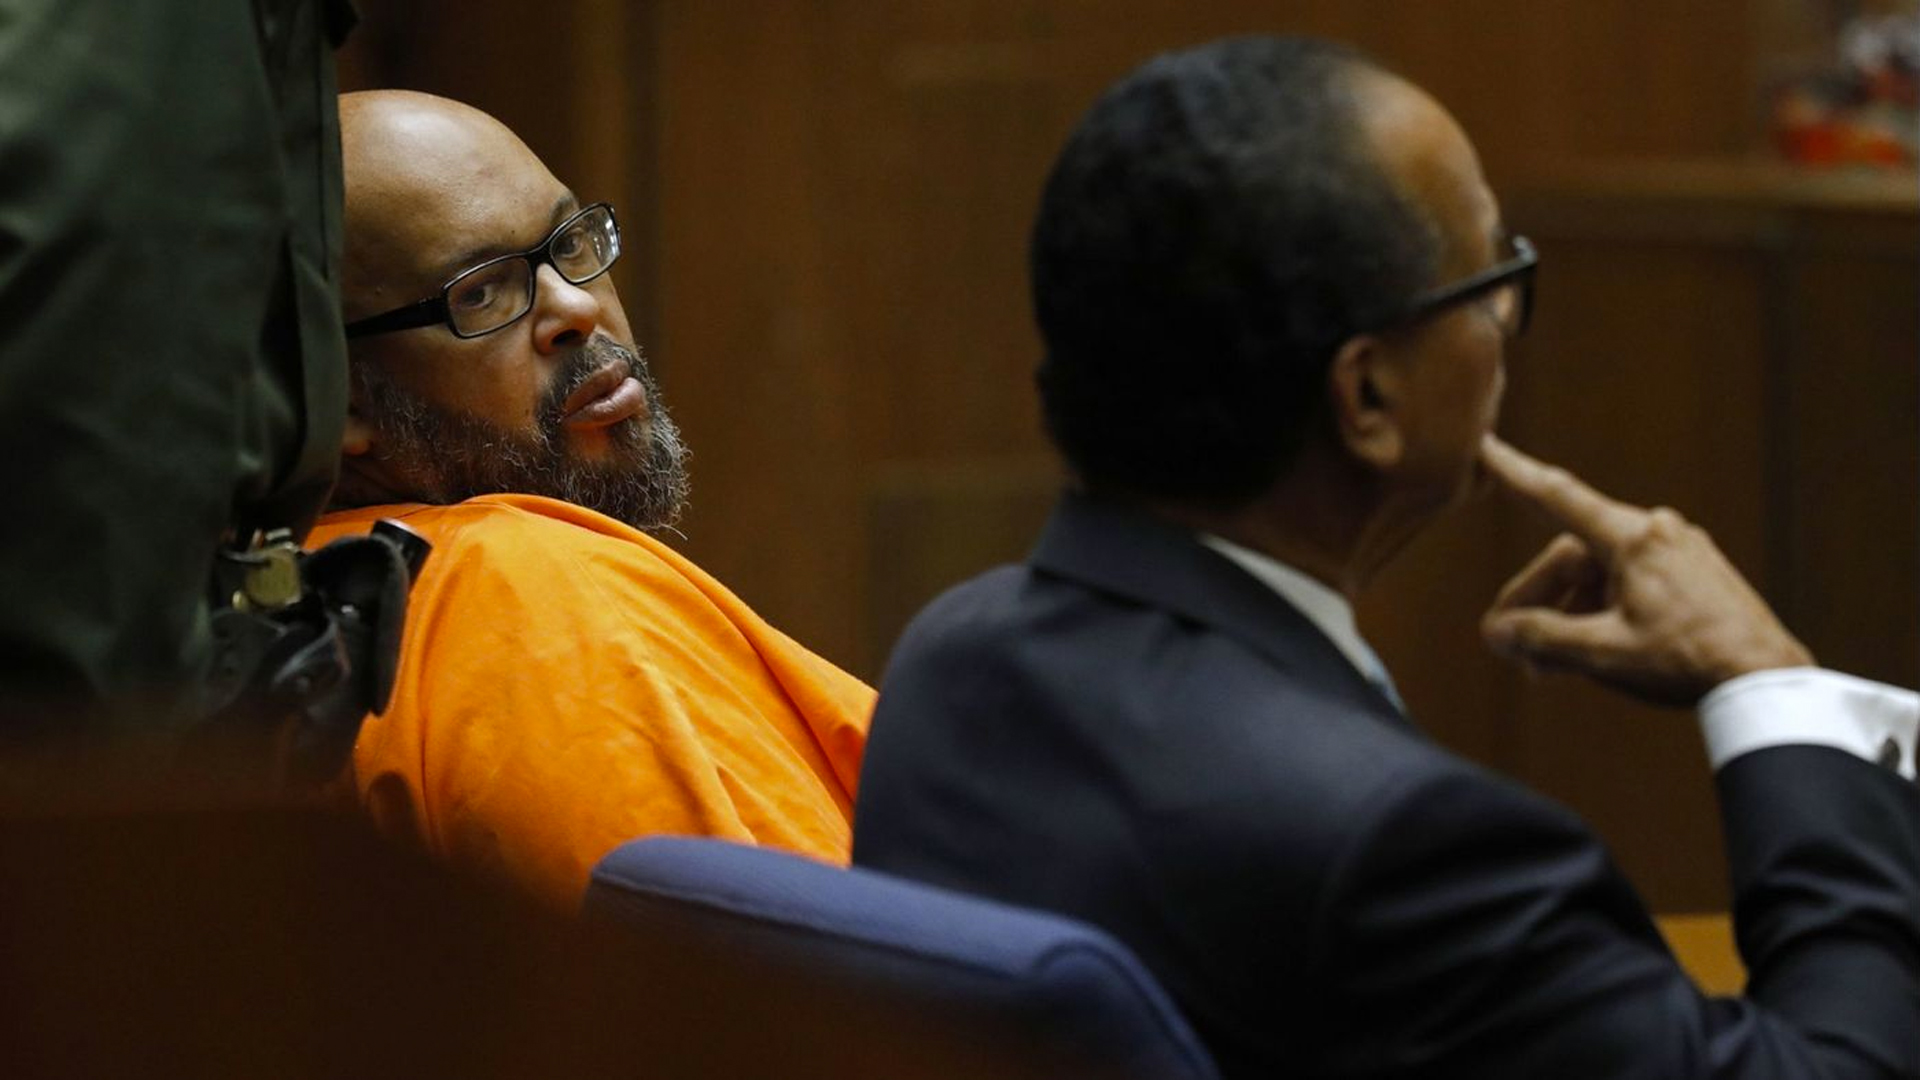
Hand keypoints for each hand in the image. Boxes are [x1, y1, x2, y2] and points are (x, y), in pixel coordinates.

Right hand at [1478, 436, 1811, 706]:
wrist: (1769, 680)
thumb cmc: (1687, 663)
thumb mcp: (1603, 653)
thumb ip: (1542, 638)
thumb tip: (1497, 632)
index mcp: (1633, 538)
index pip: (1557, 497)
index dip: (1513, 473)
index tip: (1484, 445)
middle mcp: (1658, 532)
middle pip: (1573, 558)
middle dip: (1539, 603)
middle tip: (1513, 649)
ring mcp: (1682, 551)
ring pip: (1602, 575)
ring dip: (1571, 615)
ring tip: (1553, 667)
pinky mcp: (1698, 575)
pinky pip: (1632, 583)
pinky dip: (1604, 613)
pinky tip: (1595, 653)